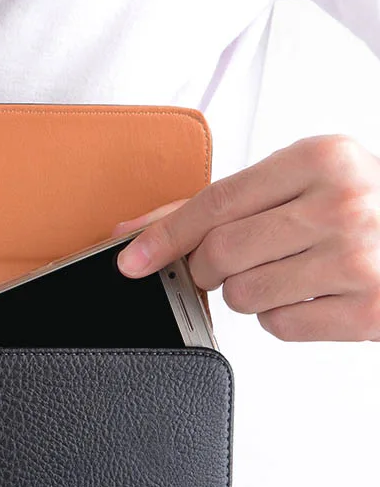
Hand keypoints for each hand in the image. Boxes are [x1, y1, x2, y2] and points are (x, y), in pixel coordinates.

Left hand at [114, 135, 379, 341]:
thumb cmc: (367, 205)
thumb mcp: (306, 179)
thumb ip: (226, 200)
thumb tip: (138, 230)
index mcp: (321, 160)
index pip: (214, 204)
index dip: (164, 236)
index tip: (131, 260)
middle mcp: (340, 205)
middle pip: (219, 254)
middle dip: (207, 268)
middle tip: (228, 263)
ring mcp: (356, 260)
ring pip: (242, 295)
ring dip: (248, 292)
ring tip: (290, 271)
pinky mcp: (367, 311)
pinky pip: (278, 326)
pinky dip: (282, 316)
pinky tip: (312, 294)